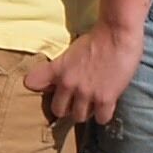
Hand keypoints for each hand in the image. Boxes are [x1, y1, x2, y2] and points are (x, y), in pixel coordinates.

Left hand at [24, 20, 141, 127]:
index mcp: (58, 69)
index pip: (33, 83)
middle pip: (59, 110)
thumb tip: (43, 83)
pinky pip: (101, 119)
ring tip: (93, 102)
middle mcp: (68, 83)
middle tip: (78, 100)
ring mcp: (86, 93)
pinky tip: (106, 105)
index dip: (46, 90)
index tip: (54, 91)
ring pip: (79, 117)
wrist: (118, 34)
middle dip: (68, 107)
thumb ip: (57, 69)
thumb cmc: (97, 38)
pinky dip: (103, 114)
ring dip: (86, 111)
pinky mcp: (105, 99)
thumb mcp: (70, 52)